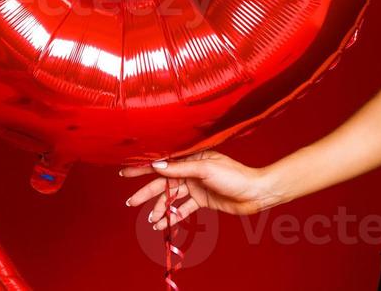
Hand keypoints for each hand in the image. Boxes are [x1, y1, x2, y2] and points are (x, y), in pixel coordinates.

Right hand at [122, 150, 290, 230]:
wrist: (255, 193)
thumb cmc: (234, 176)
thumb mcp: (206, 170)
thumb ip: (180, 169)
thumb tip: (156, 165)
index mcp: (192, 158)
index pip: (163, 162)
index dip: (143, 167)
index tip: (124, 172)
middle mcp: (192, 170)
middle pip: (164, 182)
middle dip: (147, 193)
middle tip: (130, 203)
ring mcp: (196, 186)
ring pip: (172, 197)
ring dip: (160, 208)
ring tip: (151, 220)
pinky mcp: (202, 200)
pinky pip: (182, 208)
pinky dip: (172, 215)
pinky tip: (163, 224)